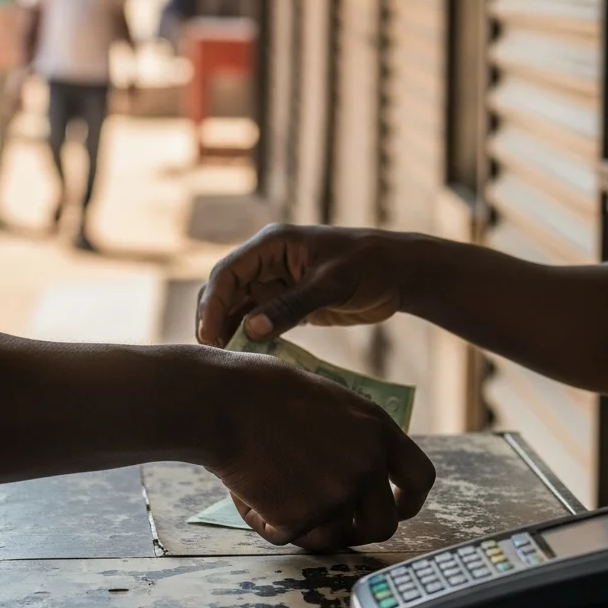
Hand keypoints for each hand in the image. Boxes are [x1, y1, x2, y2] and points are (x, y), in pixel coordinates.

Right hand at [197, 224, 414, 347]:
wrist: (399, 274)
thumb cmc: (369, 267)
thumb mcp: (332, 284)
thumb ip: (291, 306)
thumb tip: (250, 331)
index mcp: (272, 244)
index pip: (228, 272)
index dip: (213, 304)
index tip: (208, 336)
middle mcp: (267, 262)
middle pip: (226, 290)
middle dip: (215, 319)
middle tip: (214, 356)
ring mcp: (276, 283)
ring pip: (239, 308)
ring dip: (230, 331)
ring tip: (227, 362)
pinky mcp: (288, 303)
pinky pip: (259, 321)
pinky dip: (251, 338)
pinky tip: (248, 359)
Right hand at [207, 351, 434, 549]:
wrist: (222, 402)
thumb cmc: (261, 391)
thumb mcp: (328, 400)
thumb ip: (354, 434)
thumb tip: (364, 467)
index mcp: (378, 429)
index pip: (421, 477)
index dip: (409, 500)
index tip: (395, 507)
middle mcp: (367, 464)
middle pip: (383, 525)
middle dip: (358, 531)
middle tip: (330, 522)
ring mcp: (337, 494)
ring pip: (331, 539)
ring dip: (305, 526)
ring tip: (272, 491)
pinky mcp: (301, 517)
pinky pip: (286, 535)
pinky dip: (265, 521)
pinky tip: (247, 487)